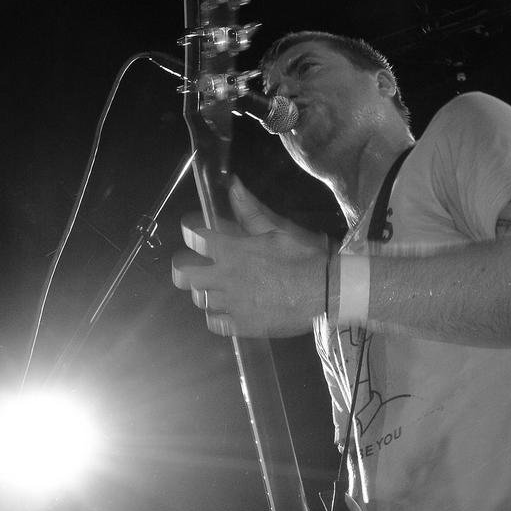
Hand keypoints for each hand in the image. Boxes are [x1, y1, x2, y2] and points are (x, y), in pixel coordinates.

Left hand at [172, 177, 327, 336]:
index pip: (193, 237)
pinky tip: (226, 309)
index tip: (193, 231)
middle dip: (184, 265)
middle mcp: (225, 277)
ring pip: (198, 298)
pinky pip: (214, 322)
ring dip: (203, 289)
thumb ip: (250, 210)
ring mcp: (231, 304)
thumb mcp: (277, 229)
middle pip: (184, 273)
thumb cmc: (303, 257)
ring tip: (215, 286)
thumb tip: (233, 185)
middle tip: (195, 263)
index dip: (189, 231)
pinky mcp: (241, 325)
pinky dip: (216, 315)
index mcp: (232, 250)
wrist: (326, 292)